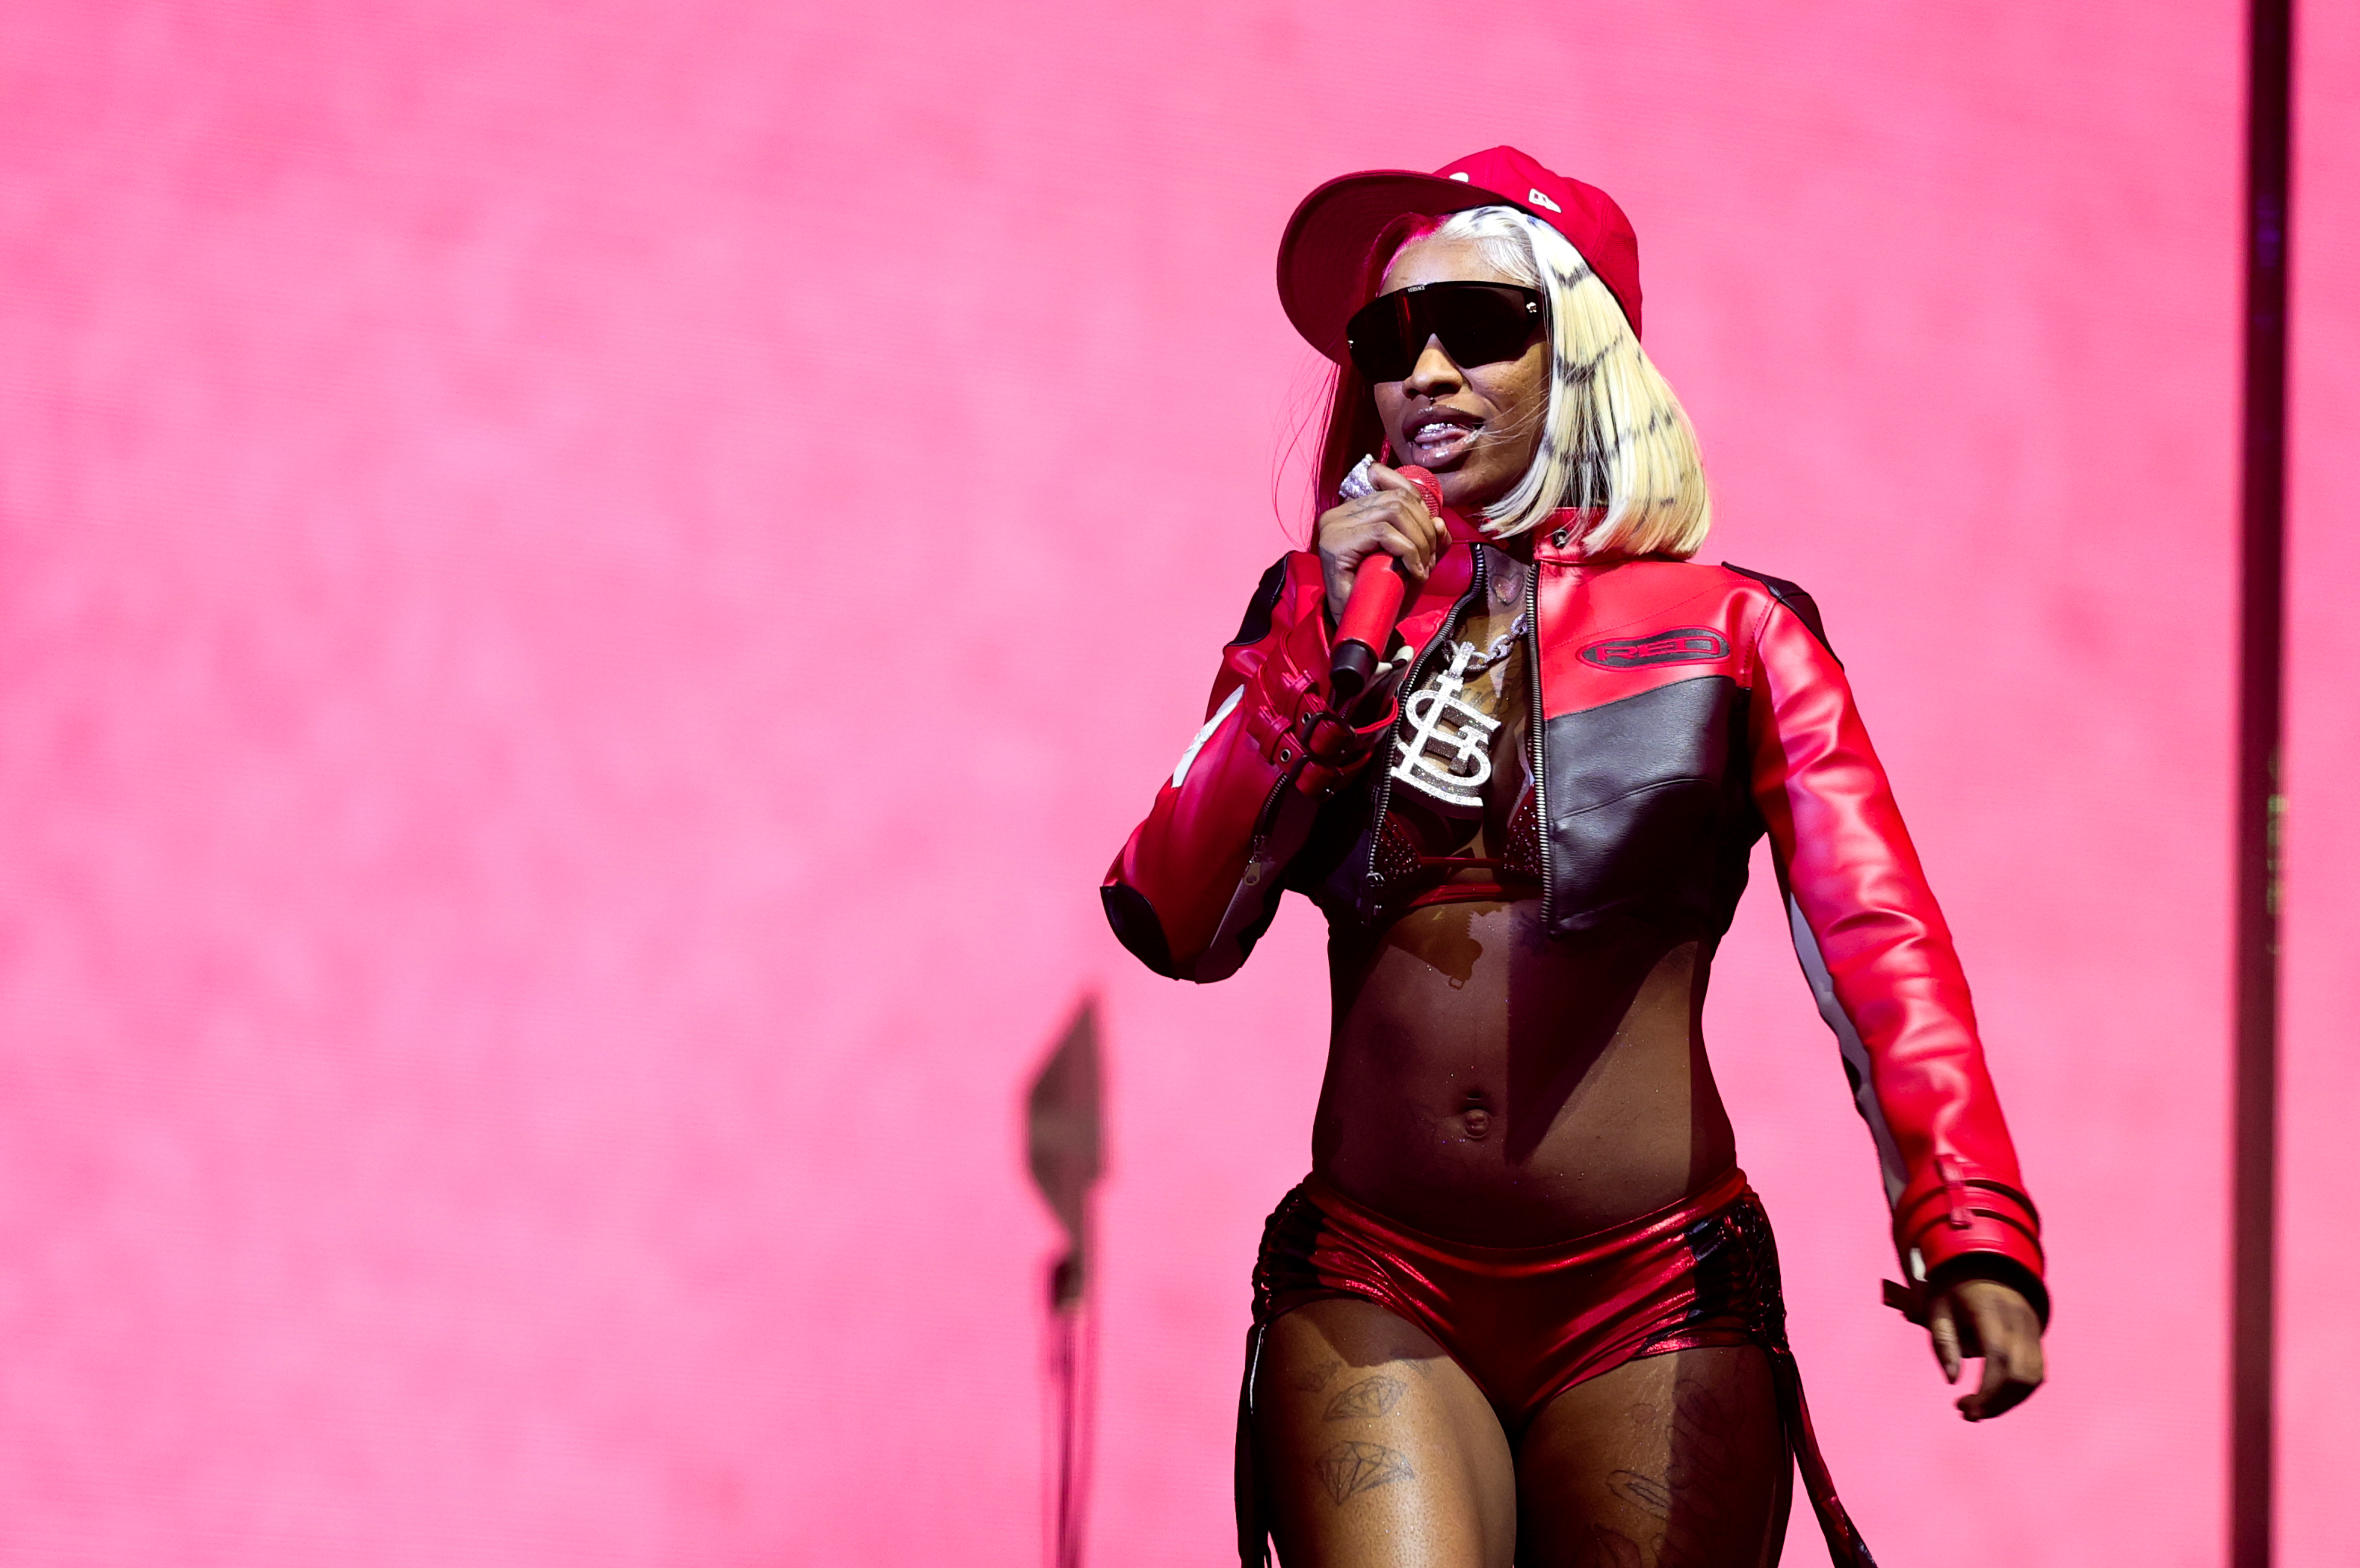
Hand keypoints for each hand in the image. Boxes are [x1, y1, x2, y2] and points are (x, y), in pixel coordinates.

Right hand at [1315, 463, 1447, 619]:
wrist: (1353, 627)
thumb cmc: (1377, 594)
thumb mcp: (1408, 561)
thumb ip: (1425, 539)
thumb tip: (1440, 522)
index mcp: (1352, 511)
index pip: (1393, 487)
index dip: (1421, 504)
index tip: (1432, 530)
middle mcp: (1339, 513)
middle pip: (1398, 499)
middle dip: (1424, 528)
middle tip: (1430, 559)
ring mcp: (1335, 526)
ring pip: (1394, 511)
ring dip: (1418, 540)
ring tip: (1422, 566)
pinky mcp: (1336, 542)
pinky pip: (1384, 532)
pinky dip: (1408, 551)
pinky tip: (1414, 571)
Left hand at [1928, 1278, 2044, 1420]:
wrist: (1984, 1265)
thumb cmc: (1954, 1290)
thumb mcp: (1937, 1309)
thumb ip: (1943, 1343)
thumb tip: (1952, 1380)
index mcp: (1990, 1310)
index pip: (1998, 1357)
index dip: (1986, 1390)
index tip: (1962, 1406)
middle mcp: (2018, 1320)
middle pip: (2020, 1375)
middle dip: (1996, 1402)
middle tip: (1967, 1413)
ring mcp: (2032, 1329)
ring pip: (2033, 1378)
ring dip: (2008, 1402)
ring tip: (1979, 1409)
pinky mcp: (2037, 1338)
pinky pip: (2037, 1373)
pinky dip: (2019, 1391)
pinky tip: (1995, 1397)